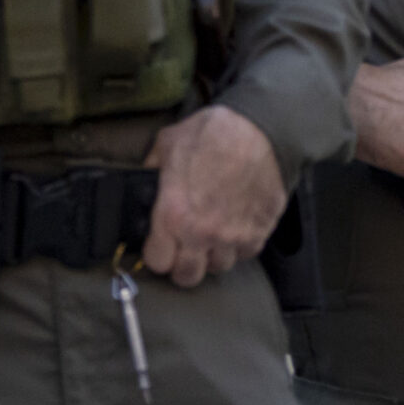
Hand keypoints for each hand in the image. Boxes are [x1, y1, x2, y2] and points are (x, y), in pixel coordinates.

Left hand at [142, 105, 286, 286]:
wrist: (260, 129)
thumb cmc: (213, 133)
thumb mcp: (167, 144)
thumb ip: (152, 170)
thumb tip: (143, 183)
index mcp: (173, 215)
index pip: (157, 262)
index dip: (156, 254)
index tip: (160, 245)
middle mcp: (202, 233)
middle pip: (187, 276)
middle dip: (182, 265)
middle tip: (184, 248)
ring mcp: (234, 236)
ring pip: (219, 266)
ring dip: (213, 254)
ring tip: (212, 234)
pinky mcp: (260, 231)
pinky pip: (246, 253)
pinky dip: (240, 245)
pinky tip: (235, 226)